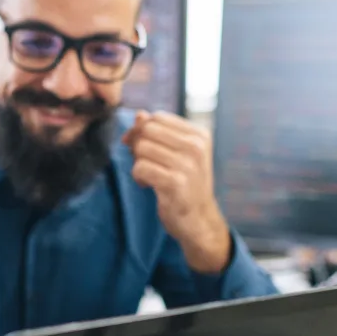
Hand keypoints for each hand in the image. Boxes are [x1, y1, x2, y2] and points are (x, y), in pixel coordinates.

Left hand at [123, 110, 231, 273]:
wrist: (199, 220)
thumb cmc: (185, 184)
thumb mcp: (177, 154)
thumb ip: (158, 133)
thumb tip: (139, 115)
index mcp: (199, 135)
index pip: (157, 117)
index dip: (141, 129)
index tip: (140, 146)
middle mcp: (196, 147)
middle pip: (147, 130)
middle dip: (137, 145)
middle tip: (143, 162)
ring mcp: (187, 165)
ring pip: (141, 148)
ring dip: (138, 163)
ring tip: (149, 176)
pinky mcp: (176, 183)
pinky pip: (140, 168)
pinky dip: (138, 177)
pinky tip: (148, 185)